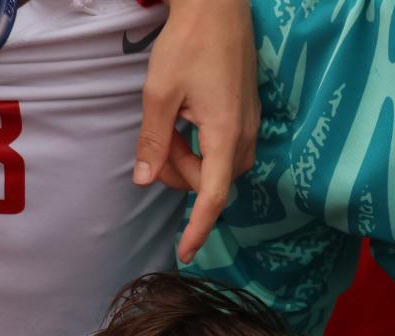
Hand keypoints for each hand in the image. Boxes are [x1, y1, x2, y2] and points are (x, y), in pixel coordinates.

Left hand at [136, 0, 258, 262]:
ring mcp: (250, 126)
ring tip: (174, 117)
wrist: (218, 5)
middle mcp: (245, 136)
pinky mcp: (248, 116)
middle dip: (179, 169)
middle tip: (161, 133)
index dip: (198, 228)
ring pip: (215, 165)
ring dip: (189, 154)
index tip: (187, 253)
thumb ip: (153, 141)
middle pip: (209, 181)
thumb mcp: (159, 93)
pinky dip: (200, 142)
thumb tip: (144, 180)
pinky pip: (223, 147)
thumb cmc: (189, 42)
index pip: (212, 196)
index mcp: (225, 134)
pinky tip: (187, 113)